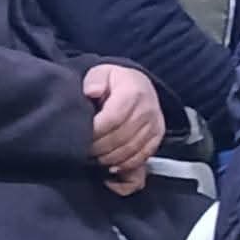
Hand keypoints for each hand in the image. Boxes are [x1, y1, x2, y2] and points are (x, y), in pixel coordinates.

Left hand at [82, 64, 164, 191]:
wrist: (139, 84)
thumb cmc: (115, 82)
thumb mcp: (101, 73)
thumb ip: (94, 81)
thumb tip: (92, 91)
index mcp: (133, 92)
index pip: (112, 119)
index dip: (94, 133)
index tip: (80, 137)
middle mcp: (147, 108)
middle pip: (120, 138)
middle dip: (98, 149)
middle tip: (83, 151)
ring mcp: (155, 123)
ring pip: (130, 150)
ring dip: (110, 158)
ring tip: (95, 158)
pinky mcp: (158, 135)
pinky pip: (143, 156)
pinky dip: (126, 164)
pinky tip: (112, 165)